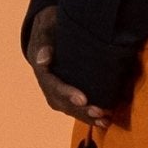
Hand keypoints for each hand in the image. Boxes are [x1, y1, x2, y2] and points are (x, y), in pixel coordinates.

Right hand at [26, 6, 112, 127]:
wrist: (50, 29)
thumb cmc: (51, 25)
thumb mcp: (46, 26)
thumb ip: (45, 39)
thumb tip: (43, 58)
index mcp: (41, 68)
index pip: (52, 84)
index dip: (67, 93)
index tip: (83, 99)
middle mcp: (47, 84)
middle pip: (62, 102)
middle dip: (81, 110)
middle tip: (100, 112)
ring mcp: (55, 91)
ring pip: (69, 109)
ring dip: (87, 117)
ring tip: (105, 121)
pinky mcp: (67, 93)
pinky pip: (76, 108)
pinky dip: (89, 116)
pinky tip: (105, 121)